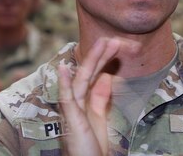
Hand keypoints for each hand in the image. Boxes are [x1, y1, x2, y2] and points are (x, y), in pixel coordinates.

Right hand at [58, 37, 138, 155]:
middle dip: (101, 55)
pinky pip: (67, 99)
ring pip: (81, 80)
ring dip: (91, 61)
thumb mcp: (98, 116)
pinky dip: (65, 84)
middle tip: (114, 39)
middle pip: (89, 72)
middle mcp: (76, 100)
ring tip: (102, 43)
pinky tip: (64, 69)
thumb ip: (100, 97)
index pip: (95, 73)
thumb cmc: (91, 144)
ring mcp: (72, 109)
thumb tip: (105, 76)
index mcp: (85, 99)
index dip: (105, 59)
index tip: (117, 45)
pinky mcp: (70, 119)